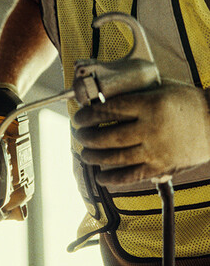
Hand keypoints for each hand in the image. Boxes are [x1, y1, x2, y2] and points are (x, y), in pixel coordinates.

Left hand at [72, 81, 209, 186]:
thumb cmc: (188, 101)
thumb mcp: (161, 87)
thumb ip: (136, 91)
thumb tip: (107, 94)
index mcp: (149, 104)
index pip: (109, 110)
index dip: (88, 115)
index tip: (79, 117)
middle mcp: (150, 129)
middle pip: (108, 136)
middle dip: (87, 137)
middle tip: (78, 134)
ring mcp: (155, 151)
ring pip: (116, 158)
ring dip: (95, 157)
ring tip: (85, 153)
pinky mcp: (162, 168)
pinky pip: (132, 177)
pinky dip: (113, 178)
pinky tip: (101, 176)